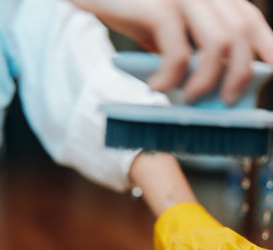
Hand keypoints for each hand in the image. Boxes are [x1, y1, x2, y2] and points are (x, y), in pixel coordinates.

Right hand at [73, 0, 272, 103]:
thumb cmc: (129, 12)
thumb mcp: (165, 33)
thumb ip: (188, 50)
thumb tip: (207, 88)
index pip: (249, 19)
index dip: (267, 45)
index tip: (272, 71)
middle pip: (240, 32)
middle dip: (239, 73)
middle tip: (226, 102)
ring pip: (218, 41)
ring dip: (207, 80)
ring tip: (188, 100)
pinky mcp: (157, 5)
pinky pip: (177, 51)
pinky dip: (171, 78)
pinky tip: (156, 88)